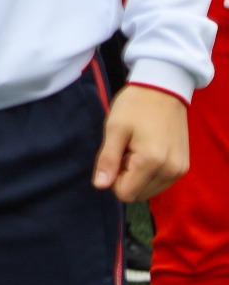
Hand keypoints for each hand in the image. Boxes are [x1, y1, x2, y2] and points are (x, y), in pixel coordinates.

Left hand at [93, 84, 188, 202]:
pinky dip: (149, 172)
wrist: (163, 90)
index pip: (125, 193)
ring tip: (137, 148)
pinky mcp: (183, 167)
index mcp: (152, 162)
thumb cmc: (135, 106)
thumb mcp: (114, 129)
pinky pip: (160, 183)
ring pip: (148, 190)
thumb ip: (107, 160)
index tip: (116, 154)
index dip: (113, 177)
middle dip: (125, 176)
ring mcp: (179, 170)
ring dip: (137, 175)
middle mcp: (170, 171)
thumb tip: (100, 186)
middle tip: (126, 149)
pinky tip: (147, 150)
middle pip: (137, 194)